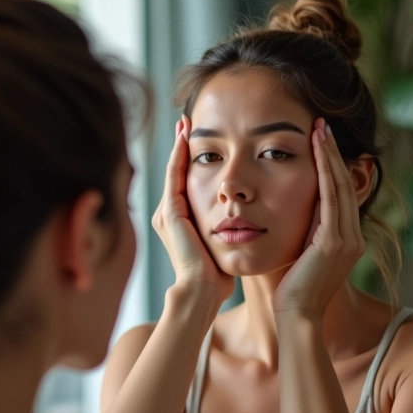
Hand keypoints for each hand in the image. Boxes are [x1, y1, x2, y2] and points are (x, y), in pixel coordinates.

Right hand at [152, 116, 233, 303]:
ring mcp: (166, 213)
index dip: (192, 159)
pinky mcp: (170, 213)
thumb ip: (227, 229)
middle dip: (181, 146)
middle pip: (176, 171)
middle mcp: (168, 214)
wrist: (203, 292)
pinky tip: (186, 138)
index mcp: (180, 221)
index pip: (185, 182)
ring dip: (179, 145)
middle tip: (188, 121)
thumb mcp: (222, 245)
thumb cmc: (217, 275)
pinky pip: (174, 176)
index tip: (201, 137)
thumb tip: (246, 220)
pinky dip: (178, 156)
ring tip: (185, 123)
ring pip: (173, 170)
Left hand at [272, 118, 365, 316]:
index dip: (333, 165)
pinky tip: (317, 152)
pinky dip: (325, 172)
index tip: (321, 141)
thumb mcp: (302, 254)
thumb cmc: (290, 289)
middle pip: (346, 184)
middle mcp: (354, 237)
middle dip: (334, 153)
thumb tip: (294, 211)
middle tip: (323, 124)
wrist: (296, 316)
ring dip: (330, 156)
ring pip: (341, 186)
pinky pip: (331, 198)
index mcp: (347, 240)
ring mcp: (348, 240)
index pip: (341, 194)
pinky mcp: (335, 243)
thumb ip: (306, 232)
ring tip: (320, 129)